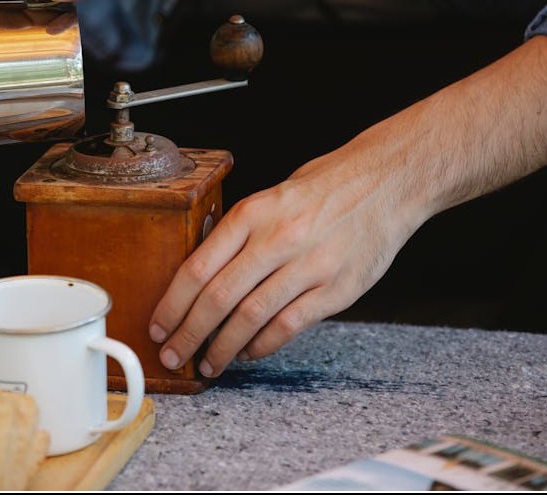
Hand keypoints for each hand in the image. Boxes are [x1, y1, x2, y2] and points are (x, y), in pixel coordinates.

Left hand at [148, 35, 546, 377]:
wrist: (387, 181)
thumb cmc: (323, 188)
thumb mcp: (270, 197)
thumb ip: (238, 234)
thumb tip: (199, 278)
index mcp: (253, 213)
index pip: (198, 268)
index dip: (172, 305)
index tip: (158, 327)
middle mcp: (277, 239)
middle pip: (218, 298)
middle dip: (189, 334)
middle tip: (174, 355)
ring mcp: (309, 266)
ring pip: (250, 318)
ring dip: (222, 348)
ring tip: (207, 364)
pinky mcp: (337, 289)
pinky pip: (289, 326)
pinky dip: (262, 345)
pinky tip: (248, 352)